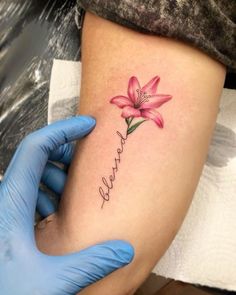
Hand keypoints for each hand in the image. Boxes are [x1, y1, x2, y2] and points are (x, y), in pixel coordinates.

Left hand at [0, 116, 133, 294]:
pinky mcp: (10, 219)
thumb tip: (126, 250)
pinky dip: (48, 192)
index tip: (88, 125)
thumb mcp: (53, 281)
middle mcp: (6, 199)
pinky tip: (57, 211)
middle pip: (36, 155)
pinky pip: (31, 192)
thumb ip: (91, 263)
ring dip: (57, 174)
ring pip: (34, 174)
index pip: (36, 148)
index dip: (63, 130)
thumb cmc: (7, 293)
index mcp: (12, 202)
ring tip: (74, 190)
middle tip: (86, 161)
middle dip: (64, 151)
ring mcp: (7, 208)